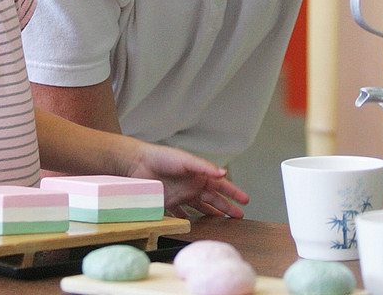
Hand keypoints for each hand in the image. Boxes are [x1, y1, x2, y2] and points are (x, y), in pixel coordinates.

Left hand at [127, 144, 249, 218]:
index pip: (220, 185)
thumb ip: (205, 167)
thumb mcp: (186, 161)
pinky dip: (188, 219)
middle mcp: (192, 185)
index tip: (245, 200)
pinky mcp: (169, 203)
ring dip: (211, 213)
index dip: (233, 193)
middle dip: (227, 206)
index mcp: (199, 174)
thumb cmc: (162, 158)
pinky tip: (193, 225)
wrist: (138, 164)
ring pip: (200, 207)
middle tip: (239, 216)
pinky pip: (181, 214)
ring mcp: (181, 194)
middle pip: (213, 198)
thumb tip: (223, 173)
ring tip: (221, 222)